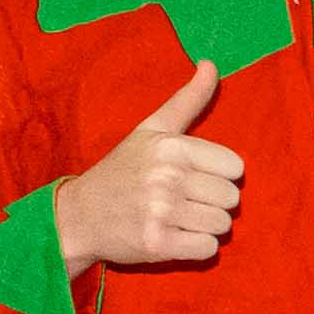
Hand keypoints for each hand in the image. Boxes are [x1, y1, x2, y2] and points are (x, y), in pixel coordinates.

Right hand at [61, 61, 243, 273]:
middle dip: (213, 202)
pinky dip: (196, 247)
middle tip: (182, 199)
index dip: (218, 174)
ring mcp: (161, 212)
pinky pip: (208, 249)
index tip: (192, 175)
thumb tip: (211, 64)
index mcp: (171, 147)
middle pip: (232, 198)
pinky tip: (173, 235)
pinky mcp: (157, 244)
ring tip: (176, 217)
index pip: (236, 167)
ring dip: (205, 225)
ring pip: (223, 224)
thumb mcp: (151, 129)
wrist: (78, 215)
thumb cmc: (122, 170)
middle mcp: (166, 177)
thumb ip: (187, 99)